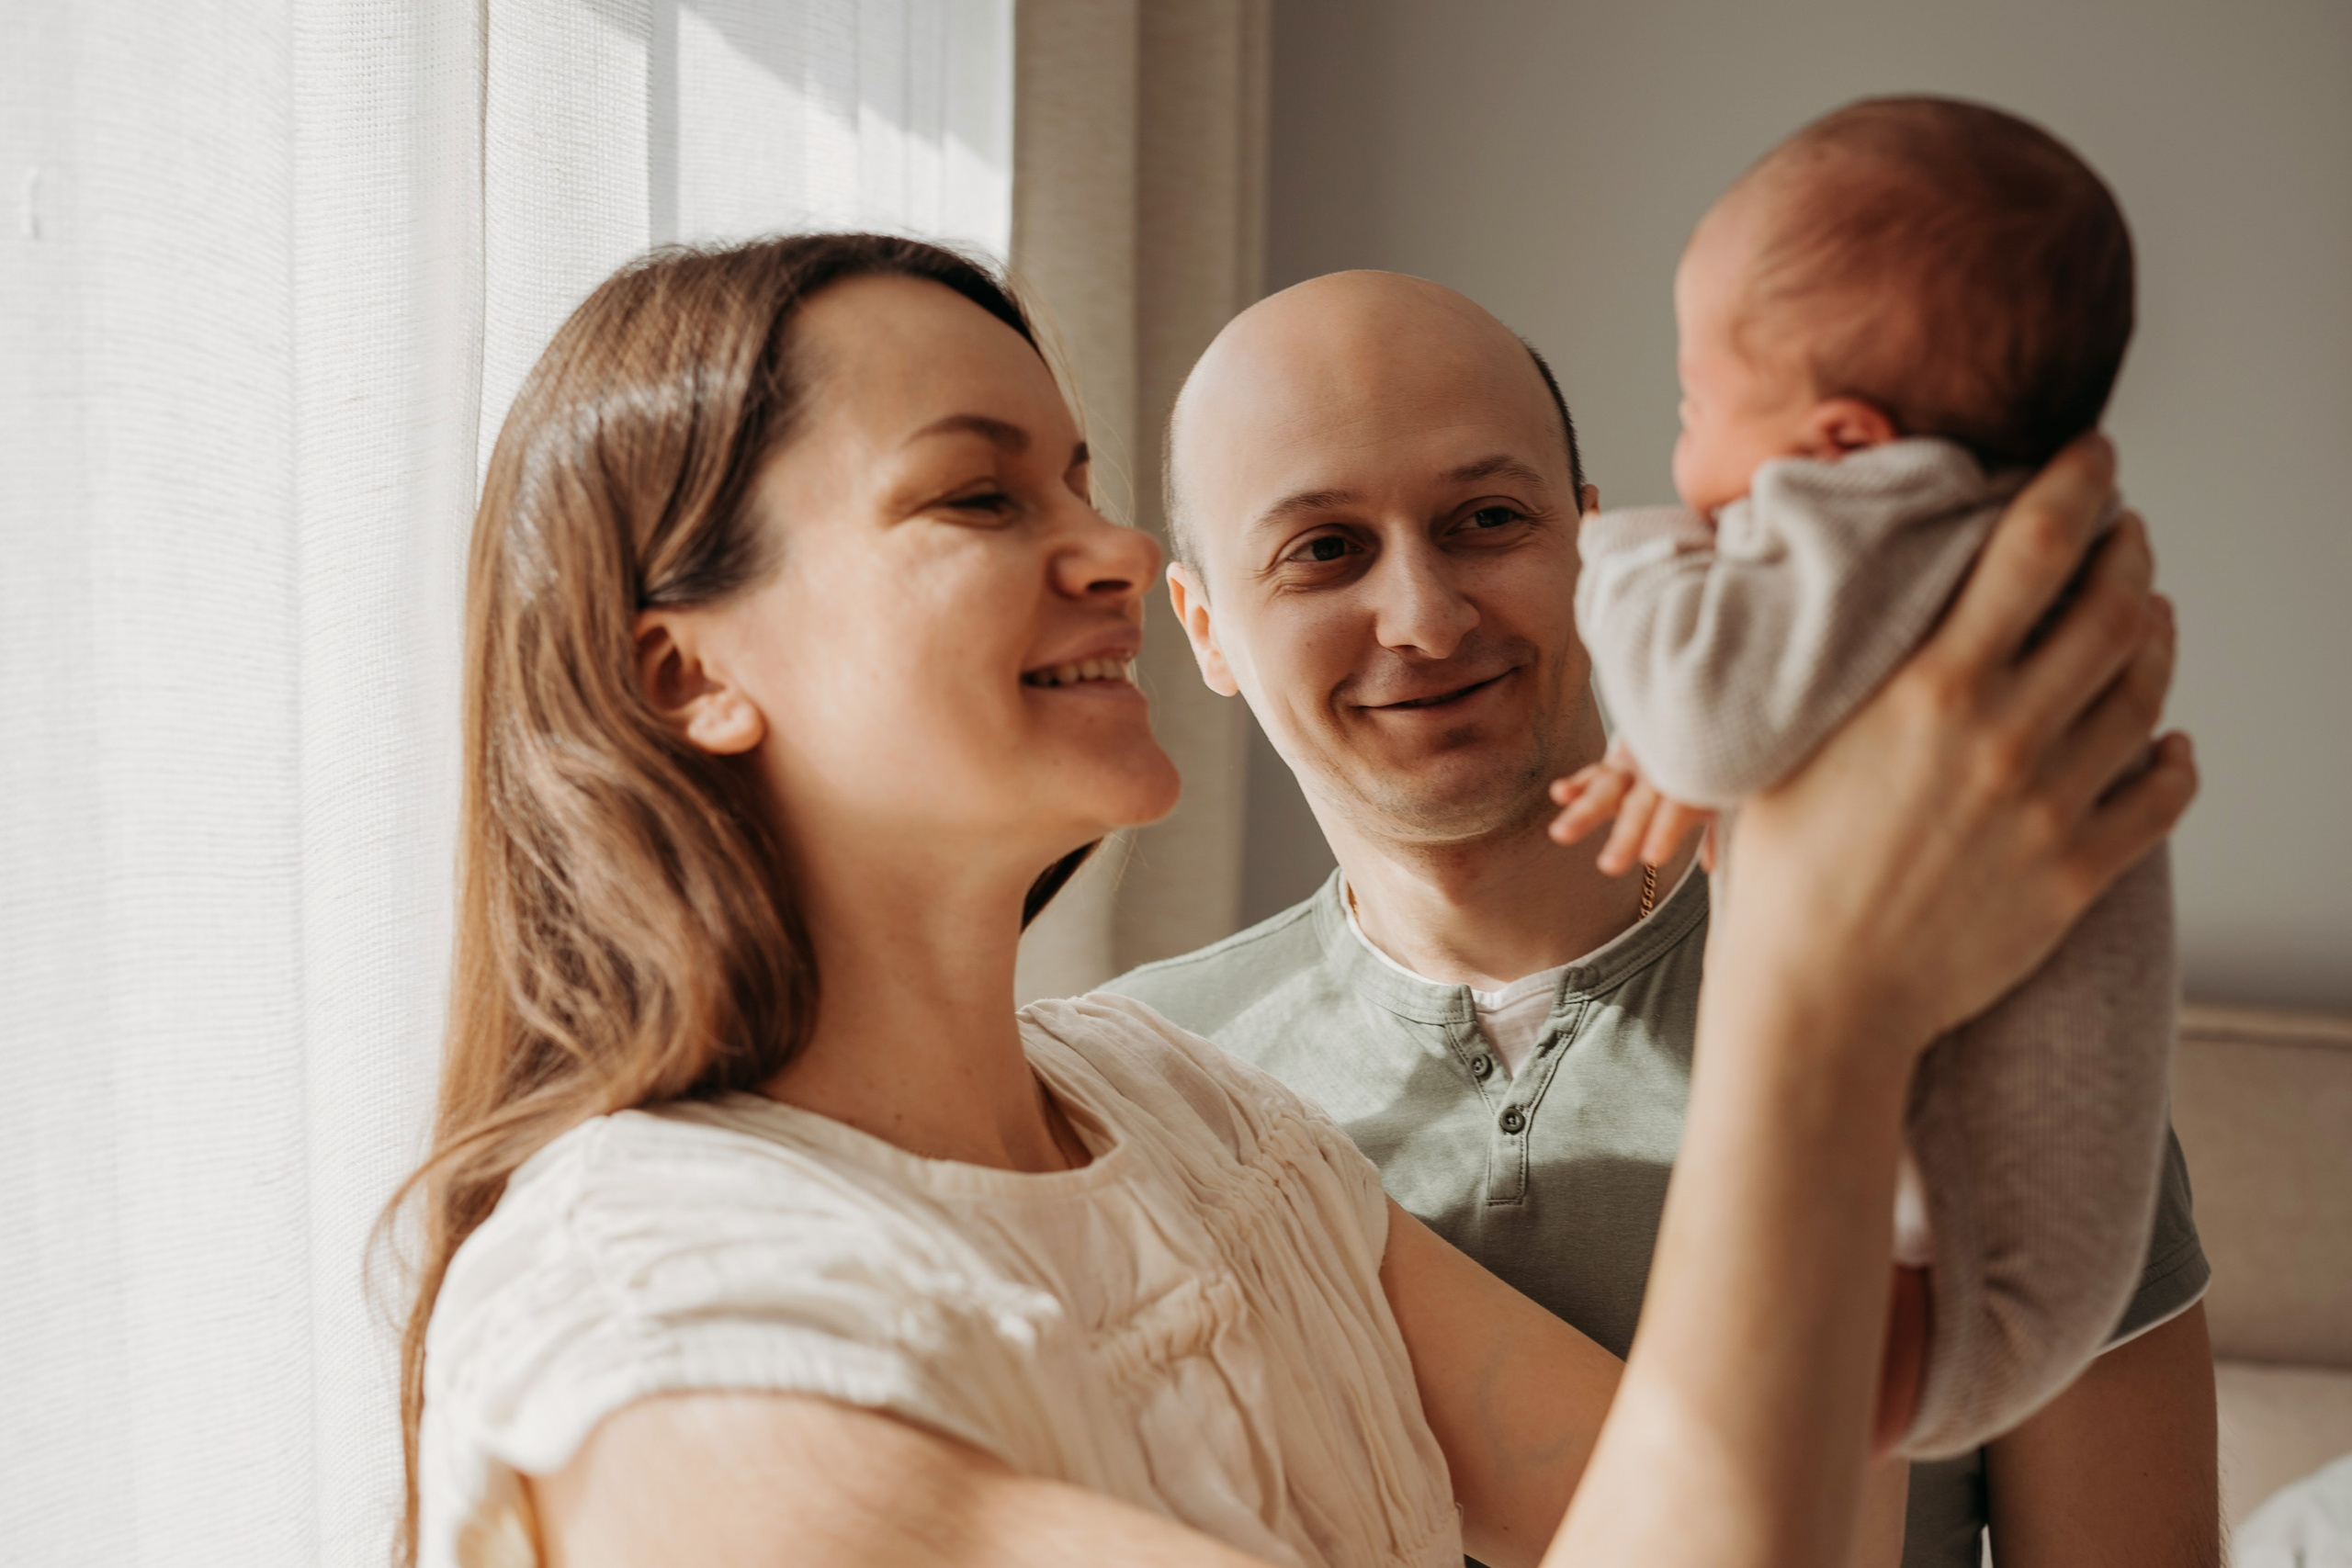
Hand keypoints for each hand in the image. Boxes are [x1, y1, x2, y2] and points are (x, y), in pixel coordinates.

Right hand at [1549, 738, 1715, 875]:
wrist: (1693, 722)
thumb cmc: (1711, 769)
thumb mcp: (1723, 797)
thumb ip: (1718, 831)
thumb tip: (1713, 865)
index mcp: (1691, 785)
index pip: (1677, 812)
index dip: (1665, 832)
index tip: (1651, 858)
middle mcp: (1659, 774)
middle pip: (1639, 806)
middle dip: (1624, 835)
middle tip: (1608, 867)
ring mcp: (1635, 767)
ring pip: (1608, 789)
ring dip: (1585, 813)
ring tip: (1560, 834)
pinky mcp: (1616, 763)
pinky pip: (1594, 774)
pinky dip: (1577, 784)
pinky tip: (1559, 793)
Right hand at [1710, 435, 2194, 1057]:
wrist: (1815, 995)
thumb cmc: (1784, 867)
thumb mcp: (1794, 735)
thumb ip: (1852, 662)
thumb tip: (1868, 590)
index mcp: (1930, 687)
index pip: (2033, 547)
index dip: (2076, 483)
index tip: (2091, 456)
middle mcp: (2003, 733)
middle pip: (2113, 606)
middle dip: (2129, 552)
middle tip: (2122, 534)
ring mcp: (2050, 805)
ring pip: (2146, 690)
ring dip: (2155, 637)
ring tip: (2144, 616)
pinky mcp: (2077, 872)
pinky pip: (2163, 794)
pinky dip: (2175, 755)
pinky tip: (2164, 740)